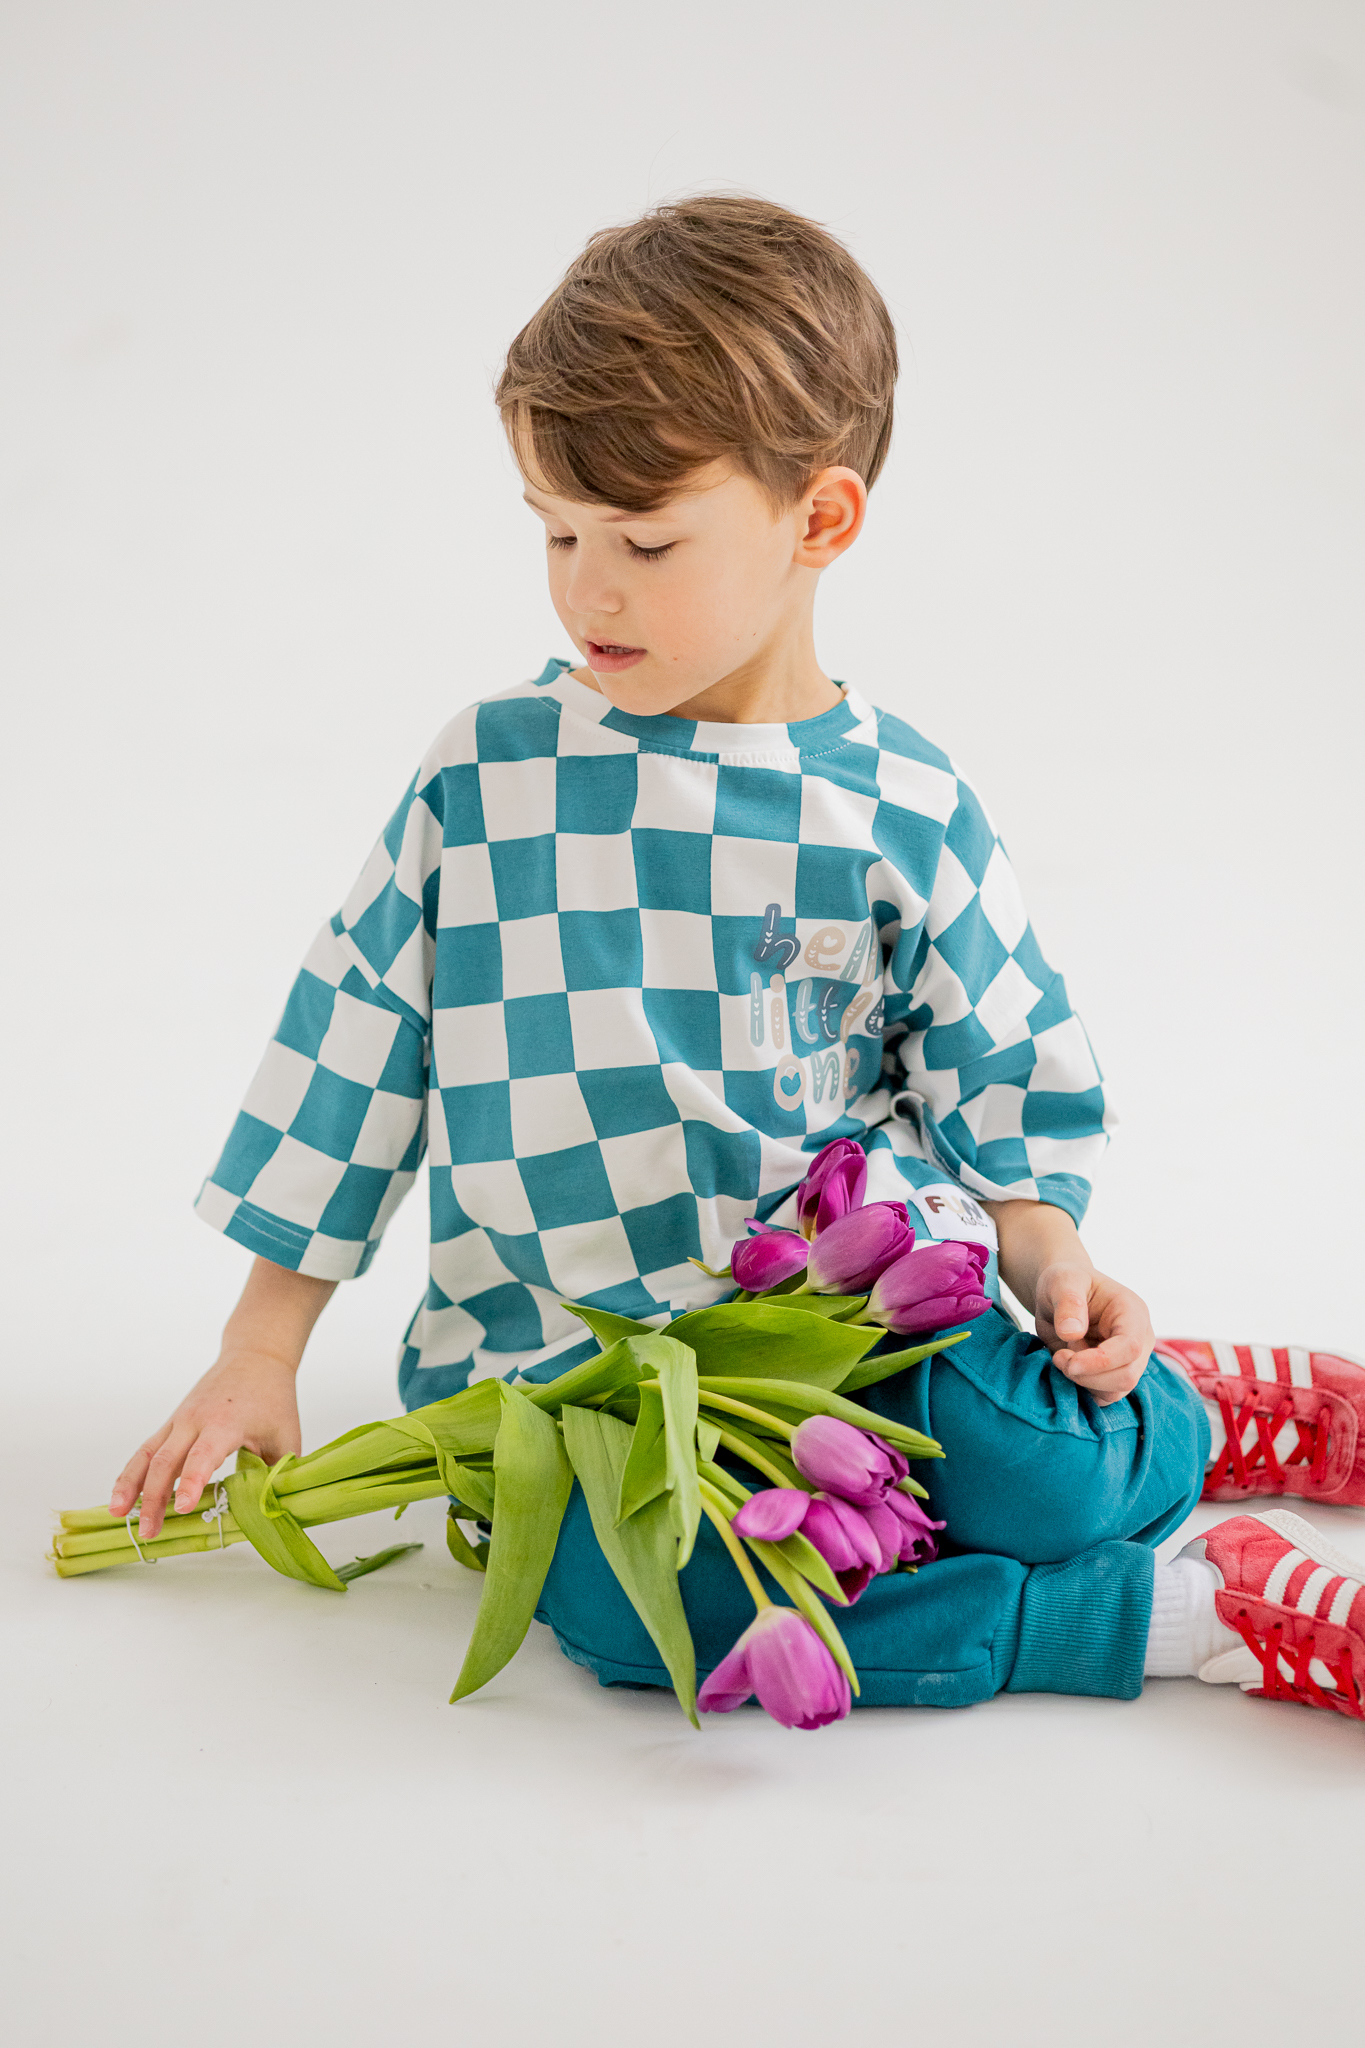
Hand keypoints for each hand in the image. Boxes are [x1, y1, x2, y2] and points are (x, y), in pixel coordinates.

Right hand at [109, 1348, 302, 1539]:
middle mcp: (195, 1420)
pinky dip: (131, 1473)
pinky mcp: (171, 1425)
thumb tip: (268, 1513)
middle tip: (148, 1532)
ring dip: (129, 1485)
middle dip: (154, 1499)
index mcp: (226, 1423)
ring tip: (117, 1514)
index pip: (203, 1455)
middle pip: (165, 1461)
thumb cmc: (273, 1399)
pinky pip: (146, 1450)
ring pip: (146, 1454)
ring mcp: (178, 1421)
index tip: (182, 1508)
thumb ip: (277, 1476)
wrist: (254, 1357)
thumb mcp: (286, 1437)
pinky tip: (123, 1497)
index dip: (192, 1482)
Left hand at [1034, 1263, 1155, 1406]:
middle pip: (1127, 1376)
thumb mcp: (1061, 1281)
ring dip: (1083, 1383)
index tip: (1067, 1361)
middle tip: (1058, 1358)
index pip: (1131, 1347)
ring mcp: (1130, 1360)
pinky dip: (1082, 1391)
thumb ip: (1068, 1302)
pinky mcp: (1114, 1375)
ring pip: (1116, 1391)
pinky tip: (1066, 1369)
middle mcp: (1139, 1339)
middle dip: (1088, 1375)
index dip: (1100, 1362)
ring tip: (1060, 1358)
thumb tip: (1072, 1333)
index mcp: (1132, 1313)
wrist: (1060, 1294)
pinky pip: (1104, 1396)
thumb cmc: (1065, 1282)